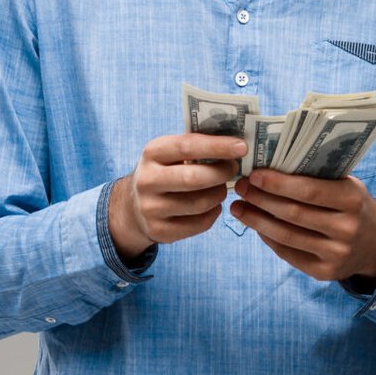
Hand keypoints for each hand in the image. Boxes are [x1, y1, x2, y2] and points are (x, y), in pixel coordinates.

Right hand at [108, 134, 239, 256]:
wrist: (133, 206)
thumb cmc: (164, 172)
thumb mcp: (169, 154)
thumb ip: (195, 146)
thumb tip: (235, 143)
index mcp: (151, 153)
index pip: (187, 146)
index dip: (217, 146)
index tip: (242, 147)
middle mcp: (147, 181)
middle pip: (194, 178)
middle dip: (221, 173)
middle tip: (233, 169)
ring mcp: (151, 208)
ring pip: (200, 203)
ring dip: (219, 194)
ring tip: (221, 188)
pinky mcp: (159, 231)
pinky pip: (199, 224)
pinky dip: (214, 213)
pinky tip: (213, 206)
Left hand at [229, 169, 375, 282]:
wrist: (375, 243)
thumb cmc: (351, 205)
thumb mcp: (346, 185)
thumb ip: (317, 177)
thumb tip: (270, 166)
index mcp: (352, 200)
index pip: (309, 191)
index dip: (278, 183)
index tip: (254, 174)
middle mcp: (347, 229)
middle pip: (294, 214)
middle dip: (261, 199)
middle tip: (241, 187)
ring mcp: (337, 254)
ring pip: (287, 236)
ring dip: (257, 220)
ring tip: (239, 207)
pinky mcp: (326, 272)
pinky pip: (289, 254)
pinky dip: (268, 238)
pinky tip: (256, 225)